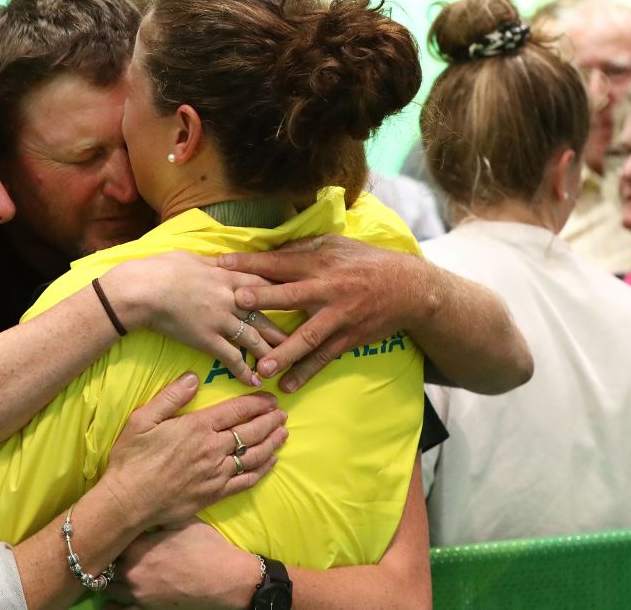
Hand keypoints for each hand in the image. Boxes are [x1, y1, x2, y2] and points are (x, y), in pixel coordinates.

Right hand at [101, 252, 287, 387]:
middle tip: (304, 336)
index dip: (282, 291)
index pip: (264, 283)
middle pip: (266, 313)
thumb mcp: (192, 258)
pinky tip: (256, 381)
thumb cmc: (161, 268)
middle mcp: (231, 298)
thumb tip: (223, 262)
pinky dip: (245, 371)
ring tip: (286, 363)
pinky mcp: (207, 340)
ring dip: (271, 351)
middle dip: (284, 326)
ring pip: (254, 337)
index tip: (299, 297)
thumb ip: (213, 264)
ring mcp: (220, 320)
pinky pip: (232, 358)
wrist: (142, 290)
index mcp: (228, 276)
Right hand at [101, 372, 286, 531]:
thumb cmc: (132, 457)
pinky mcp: (216, 493)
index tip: (270, 399)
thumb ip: (171, 396)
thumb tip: (193, 377)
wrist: (129, 500)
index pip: (236, 411)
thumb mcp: (143, 418)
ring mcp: (217, 473)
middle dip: (270, 421)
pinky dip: (262, 470)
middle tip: (282, 414)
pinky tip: (270, 462)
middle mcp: (213, 449)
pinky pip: (246, 480)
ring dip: (272, 443)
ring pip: (254, 455)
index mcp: (198, 427)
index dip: (257, 403)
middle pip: (251, 432)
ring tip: (284, 434)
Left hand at [106, 521, 260, 609]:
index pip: (109, 539)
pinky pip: (114, 609)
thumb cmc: (206, 547)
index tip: (112, 529)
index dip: (110, 534)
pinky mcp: (144, 609)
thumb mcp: (181, 520)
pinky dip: (111, 602)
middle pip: (104, 563)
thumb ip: (157, 515)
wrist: (225, 578)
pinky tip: (115, 593)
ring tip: (113, 570)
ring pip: (105, 586)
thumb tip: (142, 506)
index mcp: (137, 547)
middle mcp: (131, 571)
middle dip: (108, 555)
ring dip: (107, 577)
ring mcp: (136, 594)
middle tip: (113, 548)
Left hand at [221, 234, 428, 391]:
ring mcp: (338, 317)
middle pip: (291, 295)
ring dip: (284, 352)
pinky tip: (287, 386)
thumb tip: (267, 249)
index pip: (280, 262)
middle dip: (264, 299)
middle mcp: (328, 290)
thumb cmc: (363, 262)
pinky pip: (324, 358)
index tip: (222, 263)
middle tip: (237, 304)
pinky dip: (306, 373)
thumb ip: (301, 248)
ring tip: (260, 367)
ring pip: (308, 336)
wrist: (408, 288)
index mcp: (320, 263)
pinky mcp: (348, 338)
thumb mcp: (334, 244)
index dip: (251, 262)